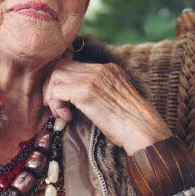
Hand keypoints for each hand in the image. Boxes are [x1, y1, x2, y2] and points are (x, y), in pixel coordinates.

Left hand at [42, 60, 171, 153]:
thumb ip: (98, 92)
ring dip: (53, 96)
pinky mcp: (86, 91)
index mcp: (108, 69)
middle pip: (60, 66)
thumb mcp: (115, 99)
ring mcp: (93, 78)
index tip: (63, 101)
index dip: (62, 82)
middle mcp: (100, 69)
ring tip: (62, 114)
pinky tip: (67, 117)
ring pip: (56, 75)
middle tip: (57, 108)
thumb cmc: (130, 124)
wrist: (142, 131)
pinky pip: (57, 90)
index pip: (73, 65)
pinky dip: (57, 104)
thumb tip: (74, 99)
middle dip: (52, 87)